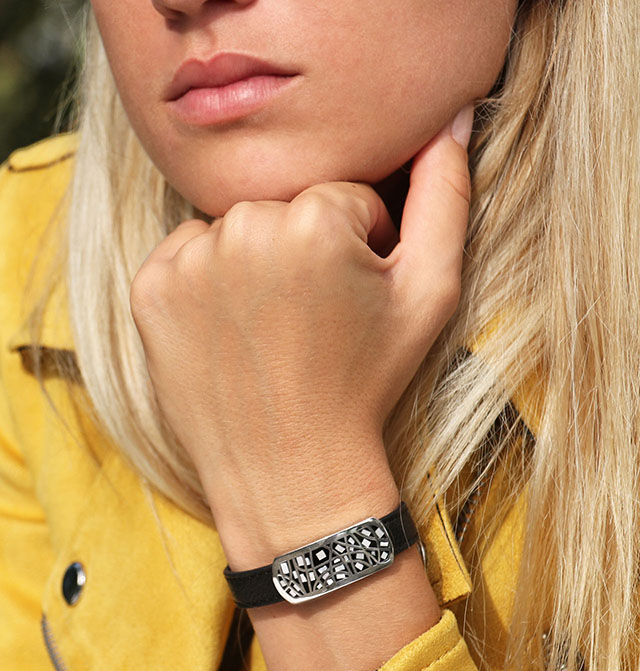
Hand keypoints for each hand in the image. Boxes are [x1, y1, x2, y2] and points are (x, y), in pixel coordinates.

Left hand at [130, 108, 472, 563]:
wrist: (290, 468)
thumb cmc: (366, 383)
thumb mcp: (430, 295)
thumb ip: (445, 197)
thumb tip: (450, 118)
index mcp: (316, 218)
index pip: (344, 198)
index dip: (360, 248)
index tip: (353, 303)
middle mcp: (243, 225)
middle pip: (286, 206)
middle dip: (306, 248)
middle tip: (313, 319)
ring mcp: (188, 259)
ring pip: (236, 228)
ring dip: (256, 262)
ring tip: (272, 328)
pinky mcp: (148, 289)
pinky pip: (188, 254)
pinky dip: (209, 282)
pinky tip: (232, 331)